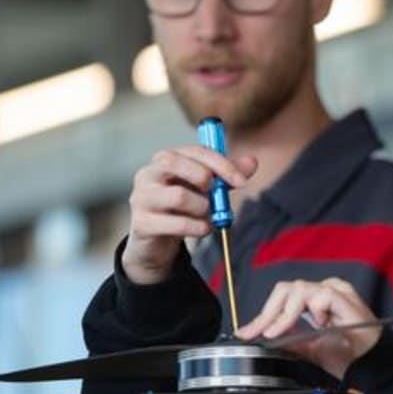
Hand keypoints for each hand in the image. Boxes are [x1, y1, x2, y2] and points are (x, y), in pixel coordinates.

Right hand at [120, 145, 256, 284]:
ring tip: (205, 215)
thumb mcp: (205, 189)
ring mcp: (141, 198)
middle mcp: (148, 174)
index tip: (242, 181)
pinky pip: (178, 224)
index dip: (221, 164)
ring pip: (179, 196)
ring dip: (202, 208)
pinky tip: (201, 229)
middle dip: (204, 179)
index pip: (195, 151)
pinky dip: (198, 228)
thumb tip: (252, 162)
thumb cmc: (182, 208)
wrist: (156, 242)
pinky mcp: (142, 223)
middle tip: (215, 196)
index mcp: (165, 159)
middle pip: (175, 163)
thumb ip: (226, 175)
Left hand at [237, 278, 380, 379]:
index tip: (247, 332)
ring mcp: (335, 292)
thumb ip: (289, 341)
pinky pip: (321, 295)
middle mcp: (324, 291)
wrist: (369, 364)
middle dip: (269, 313)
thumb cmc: (347, 355)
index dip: (263, 315)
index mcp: (316, 301)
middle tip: (260, 333)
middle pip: (286, 289)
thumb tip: (263, 338)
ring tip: (279, 332)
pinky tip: (318, 325)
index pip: (283, 299)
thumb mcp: (309, 349)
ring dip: (286, 314)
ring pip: (299, 289)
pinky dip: (314, 310)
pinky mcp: (345, 297)